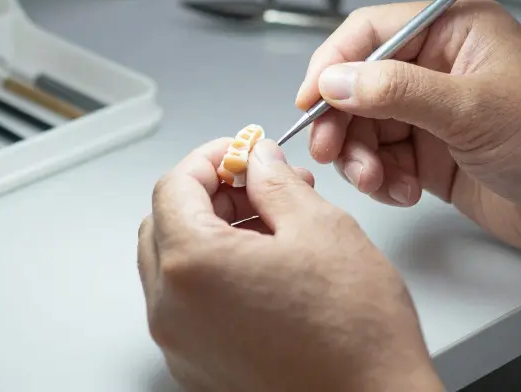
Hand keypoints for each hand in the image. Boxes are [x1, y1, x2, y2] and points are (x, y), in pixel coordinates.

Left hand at [138, 138, 442, 391]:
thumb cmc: (356, 336)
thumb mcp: (321, 228)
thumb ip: (276, 183)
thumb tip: (258, 161)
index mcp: (193, 266)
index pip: (173, 186)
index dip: (210, 158)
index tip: (241, 151)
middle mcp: (173, 310)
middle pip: (163, 224)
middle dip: (209, 195)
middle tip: (258, 185)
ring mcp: (181, 345)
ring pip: (173, 266)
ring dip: (211, 233)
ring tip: (272, 226)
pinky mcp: (197, 368)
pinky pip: (187, 306)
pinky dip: (213, 276)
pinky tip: (264, 268)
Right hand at [296, 0, 520, 260]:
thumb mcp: (474, 109)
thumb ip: (398, 92)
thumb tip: (336, 80)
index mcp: (456, 31)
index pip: (371, 32)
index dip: (333, 63)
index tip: (311, 100)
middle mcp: (441, 67)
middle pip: (360, 82)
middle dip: (341, 119)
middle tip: (329, 150)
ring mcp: (437, 113)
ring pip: (366, 125)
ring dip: (360, 155)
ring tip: (375, 180)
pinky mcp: (436, 156)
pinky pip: (384, 160)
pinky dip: (381, 179)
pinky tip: (402, 193)